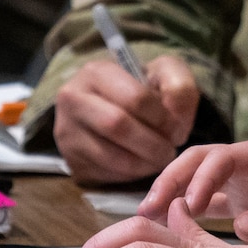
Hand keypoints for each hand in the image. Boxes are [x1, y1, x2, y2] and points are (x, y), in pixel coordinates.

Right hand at [53, 54, 199, 183]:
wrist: (112, 105)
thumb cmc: (142, 88)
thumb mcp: (165, 73)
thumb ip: (180, 88)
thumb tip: (175, 121)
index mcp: (96, 72)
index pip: (135, 98)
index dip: (162, 118)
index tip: (175, 127)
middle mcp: (73, 99)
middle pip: (118, 127)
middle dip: (153, 144)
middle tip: (170, 151)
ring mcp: (67, 132)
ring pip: (111, 156)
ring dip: (145, 163)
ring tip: (159, 158)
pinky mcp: (71, 161)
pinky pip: (105, 175)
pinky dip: (131, 175)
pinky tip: (141, 164)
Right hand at [137, 132, 247, 241]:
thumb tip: (245, 229)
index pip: (226, 156)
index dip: (202, 179)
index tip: (187, 205)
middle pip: (202, 159)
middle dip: (172, 179)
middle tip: (146, 209)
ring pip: (200, 176)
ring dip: (173, 193)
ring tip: (145, 219)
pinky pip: (210, 199)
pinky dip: (187, 210)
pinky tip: (165, 230)